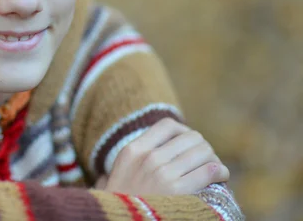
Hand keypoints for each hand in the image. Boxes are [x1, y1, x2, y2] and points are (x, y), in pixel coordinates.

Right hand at [104, 118, 228, 194]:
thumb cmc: (118, 205)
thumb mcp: (113, 178)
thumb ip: (125, 166)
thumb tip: (110, 170)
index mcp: (133, 151)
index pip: (167, 125)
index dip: (184, 132)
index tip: (189, 145)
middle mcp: (148, 158)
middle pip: (191, 137)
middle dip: (203, 147)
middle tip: (206, 160)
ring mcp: (162, 173)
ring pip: (204, 152)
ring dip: (214, 160)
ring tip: (216, 170)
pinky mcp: (178, 190)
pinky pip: (210, 170)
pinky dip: (220, 172)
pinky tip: (221, 177)